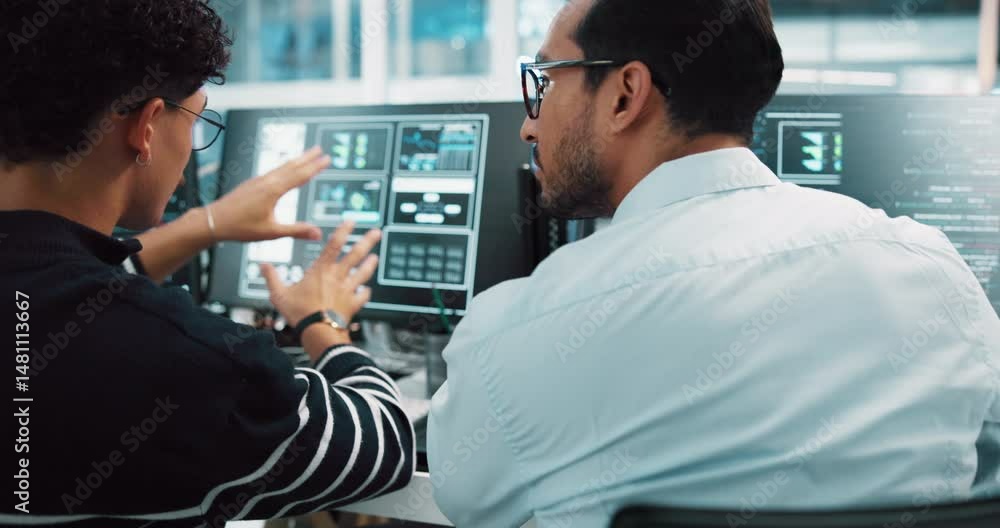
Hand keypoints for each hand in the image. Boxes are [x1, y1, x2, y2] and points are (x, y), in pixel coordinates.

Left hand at [207, 146, 328, 242]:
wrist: (213, 220)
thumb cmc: (240, 228)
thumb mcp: (271, 232)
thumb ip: (296, 231)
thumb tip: (318, 234)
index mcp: (273, 191)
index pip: (300, 176)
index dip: (315, 167)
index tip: (327, 159)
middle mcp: (266, 181)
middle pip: (291, 166)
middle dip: (307, 157)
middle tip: (321, 149)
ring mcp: (258, 181)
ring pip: (281, 167)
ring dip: (296, 160)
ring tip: (306, 155)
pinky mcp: (252, 183)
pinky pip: (272, 171)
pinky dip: (284, 166)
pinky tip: (284, 169)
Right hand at [261, 221, 380, 327]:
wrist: (319, 332)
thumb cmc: (300, 313)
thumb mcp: (279, 294)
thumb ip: (272, 278)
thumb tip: (263, 265)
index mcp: (321, 270)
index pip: (335, 244)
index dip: (343, 230)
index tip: (351, 221)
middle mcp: (338, 277)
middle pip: (356, 254)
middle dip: (367, 241)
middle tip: (376, 232)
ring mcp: (348, 290)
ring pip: (363, 273)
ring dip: (370, 265)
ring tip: (376, 258)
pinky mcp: (353, 304)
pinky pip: (363, 296)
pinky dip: (365, 292)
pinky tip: (367, 290)